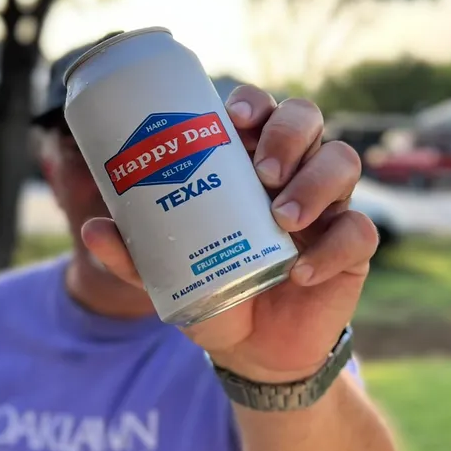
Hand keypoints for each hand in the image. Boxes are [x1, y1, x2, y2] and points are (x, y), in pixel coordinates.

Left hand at [82, 86, 377, 382]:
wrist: (249, 349)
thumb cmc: (211, 290)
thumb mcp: (167, 273)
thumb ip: (133, 253)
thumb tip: (92, 228)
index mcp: (248, 165)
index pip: (261, 111)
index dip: (254, 101)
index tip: (233, 116)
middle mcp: (292, 174)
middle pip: (308, 120)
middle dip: (288, 133)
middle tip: (260, 171)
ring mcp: (326, 208)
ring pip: (342, 161)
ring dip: (315, 181)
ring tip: (280, 217)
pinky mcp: (350, 249)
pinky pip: (359, 232)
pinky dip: (333, 248)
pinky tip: (299, 272)